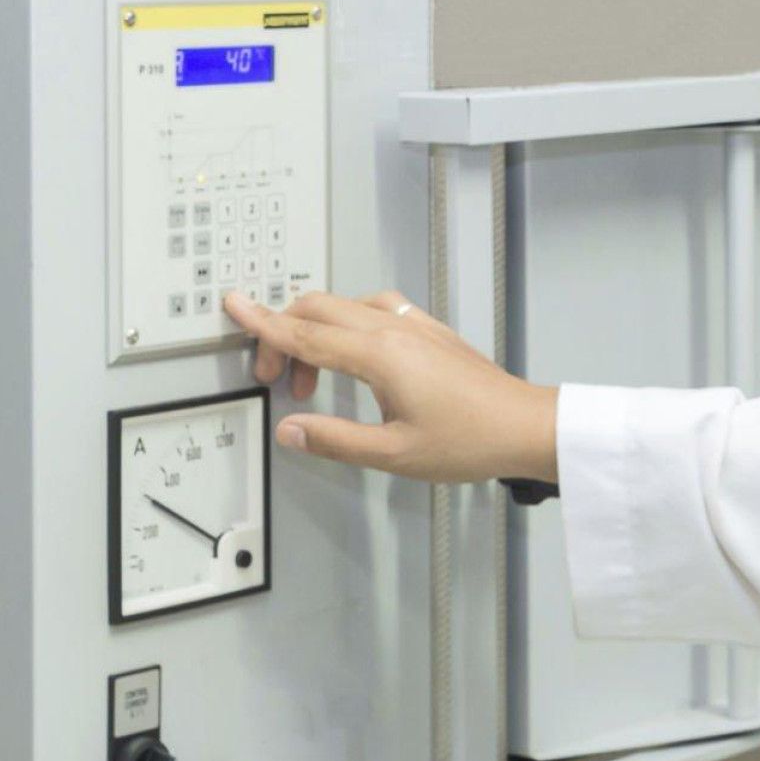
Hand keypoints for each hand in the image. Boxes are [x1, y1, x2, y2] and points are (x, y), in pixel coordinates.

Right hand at [223, 290, 557, 484]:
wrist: (525, 425)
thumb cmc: (471, 439)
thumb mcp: (394, 454)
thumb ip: (335, 440)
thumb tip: (292, 430)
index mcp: (381, 356)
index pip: (305, 333)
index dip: (263, 323)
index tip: (234, 307)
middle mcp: (396, 330)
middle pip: (319, 309)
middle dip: (284, 333)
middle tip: (272, 374)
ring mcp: (416, 326)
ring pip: (346, 306)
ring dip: (317, 332)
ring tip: (312, 380)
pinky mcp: (431, 332)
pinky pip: (376, 310)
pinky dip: (348, 326)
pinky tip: (353, 356)